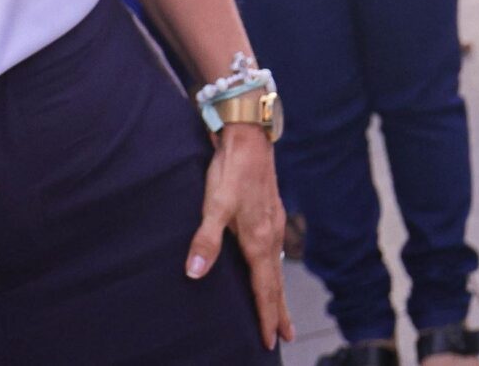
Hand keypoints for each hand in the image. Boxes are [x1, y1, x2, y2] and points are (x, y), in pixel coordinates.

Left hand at [187, 128, 291, 350]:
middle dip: (279, 312)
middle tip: (284, 337)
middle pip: (277, 284)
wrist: (249, 137)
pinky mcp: (270, 214)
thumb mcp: (215, 204)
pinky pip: (275, 253)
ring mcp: (273, 224)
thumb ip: (205, 239)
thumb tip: (194, 273)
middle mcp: (271, 236)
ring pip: (277, 268)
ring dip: (279, 293)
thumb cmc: (232, 170)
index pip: (264, 289)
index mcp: (259, 240)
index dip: (267, 316)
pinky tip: (270, 268)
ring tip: (280, 312)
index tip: (270, 340)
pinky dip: (275, 272)